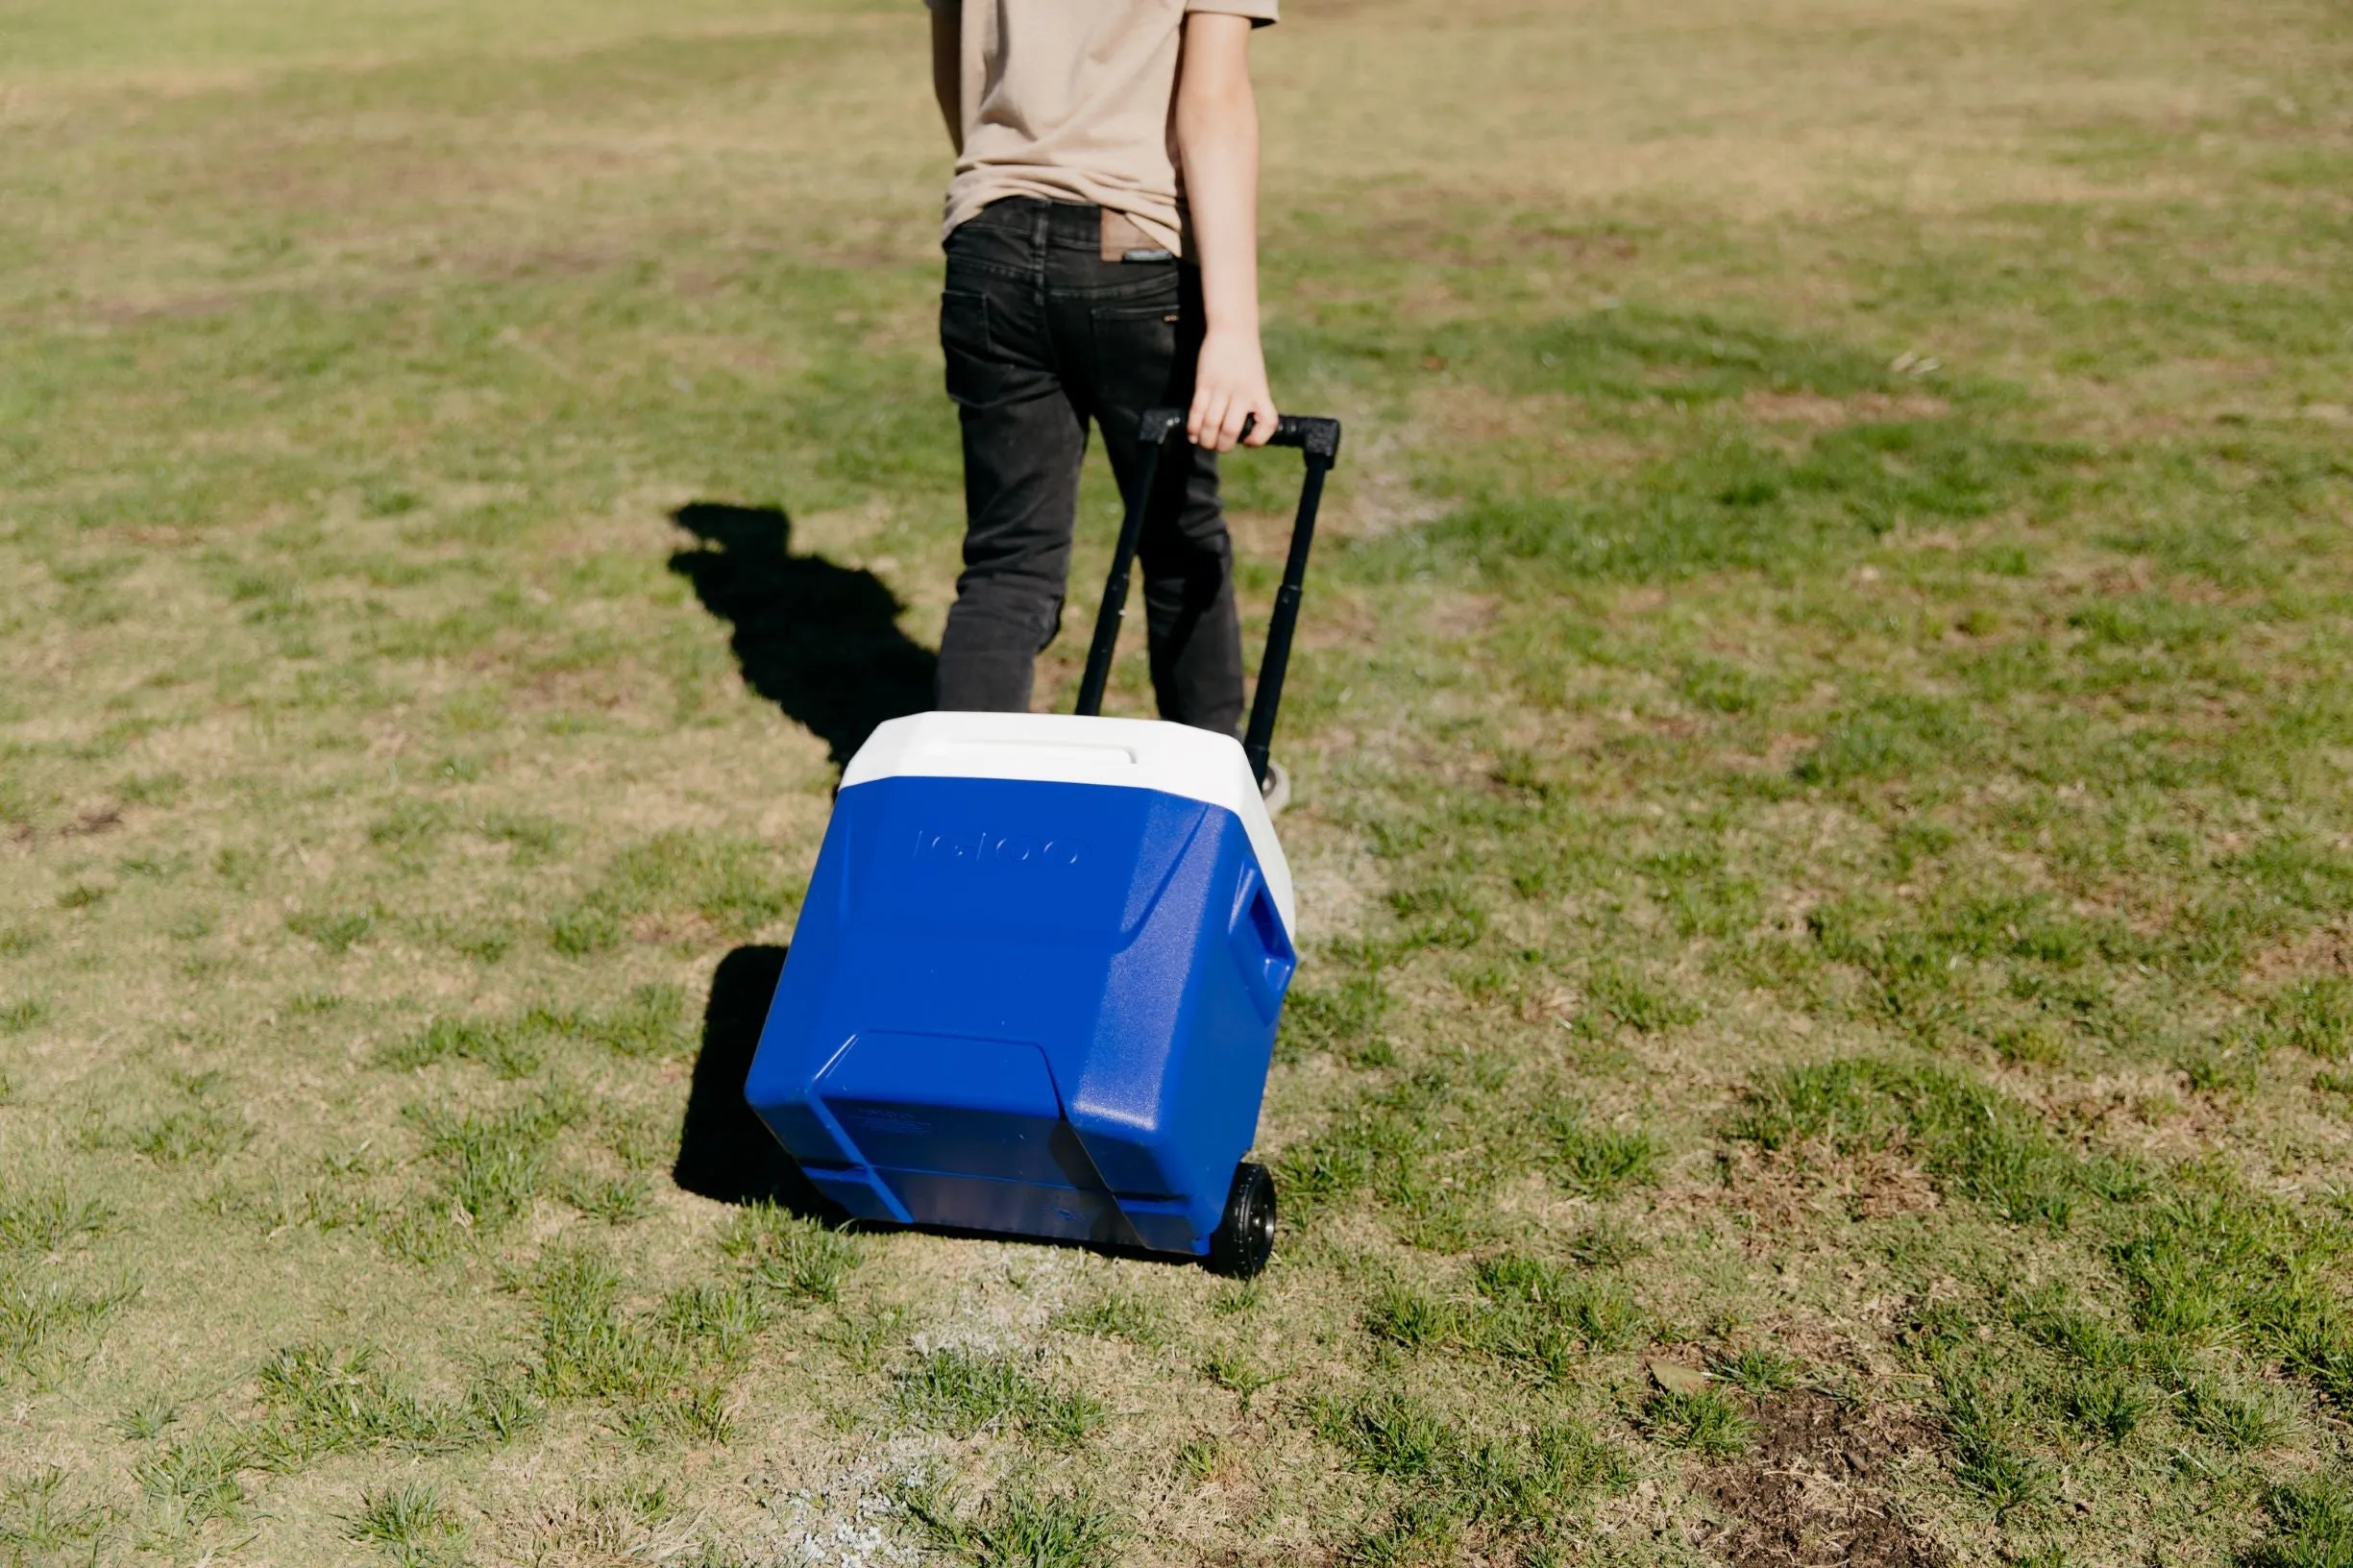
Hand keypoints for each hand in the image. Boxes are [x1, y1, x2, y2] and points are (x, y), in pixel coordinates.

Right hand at [1188, 327, 1277, 452]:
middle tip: (1218, 446)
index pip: (1267, 423)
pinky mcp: (1204, 383)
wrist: (1233, 328)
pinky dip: (1193, 427)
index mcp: (1260, 393)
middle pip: (1231, 431)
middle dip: (1223, 446)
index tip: (1248, 441)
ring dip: (1206, 440)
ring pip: (1211, 424)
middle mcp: (1243, 393)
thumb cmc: (1245, 356)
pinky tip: (1192, 434)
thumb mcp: (1256, 379)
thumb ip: (1251, 400)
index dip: (1258, 439)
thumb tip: (1237, 429)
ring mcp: (1222, 388)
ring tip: (1203, 442)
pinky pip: (1197, 411)